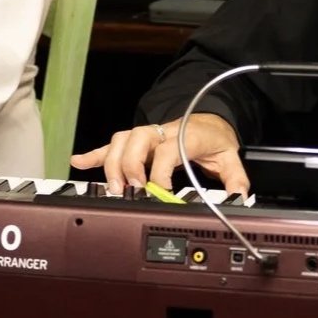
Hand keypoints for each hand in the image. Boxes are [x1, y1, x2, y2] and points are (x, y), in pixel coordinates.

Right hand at [71, 112, 247, 196]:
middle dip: (130, 165)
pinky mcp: (134, 142)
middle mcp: (161, 132)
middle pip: (136, 139)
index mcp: (185, 135)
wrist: (208, 120)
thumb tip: (239, 198)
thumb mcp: (230, 157)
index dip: (160, 169)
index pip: (167, 148)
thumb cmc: (214, 139)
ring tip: (113, 188)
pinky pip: (110, 146)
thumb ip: (235, 180)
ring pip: (120, 140)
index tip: (159, 189)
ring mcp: (145, 136)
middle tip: (133, 189)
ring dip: (112, 163)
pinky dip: (93, 155)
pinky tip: (78, 162)